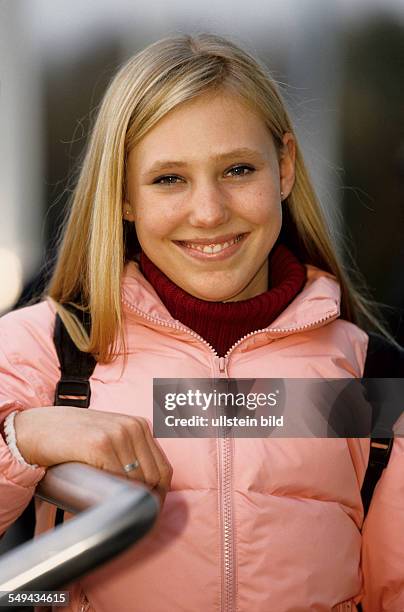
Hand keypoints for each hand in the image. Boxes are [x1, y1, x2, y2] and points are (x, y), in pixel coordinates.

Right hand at [14, 406, 172, 501]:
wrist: (36, 430)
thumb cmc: (71, 439)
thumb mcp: (107, 438)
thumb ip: (127, 453)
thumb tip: (145, 492)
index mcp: (139, 425)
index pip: (163, 468)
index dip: (159, 496)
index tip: (149, 515)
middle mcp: (133, 426)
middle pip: (155, 477)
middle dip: (147, 504)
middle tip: (133, 523)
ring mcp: (118, 433)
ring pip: (139, 480)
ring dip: (130, 502)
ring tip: (118, 515)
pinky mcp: (101, 443)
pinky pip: (119, 478)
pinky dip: (115, 495)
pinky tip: (107, 503)